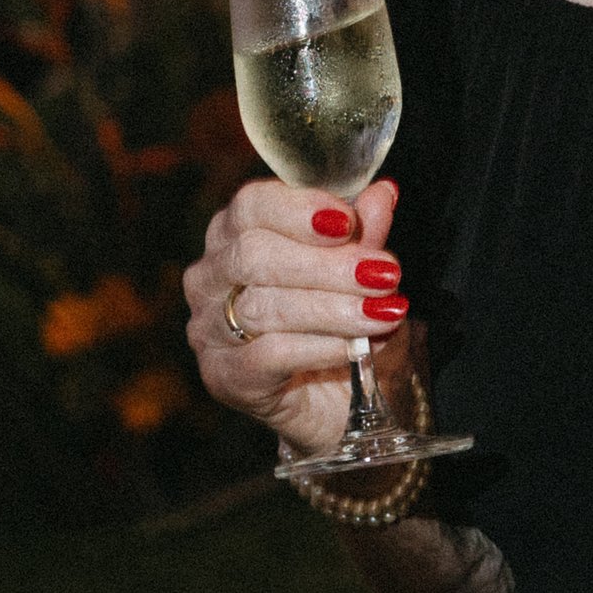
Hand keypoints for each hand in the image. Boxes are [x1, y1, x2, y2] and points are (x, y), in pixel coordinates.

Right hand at [184, 174, 407, 458]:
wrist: (338, 399)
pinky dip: (321, 348)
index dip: (300, 209)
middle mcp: (210, 277)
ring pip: (264, 307)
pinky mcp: (223, 376)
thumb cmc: (342, 323)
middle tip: (384, 275)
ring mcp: (208, 328)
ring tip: (384, 313)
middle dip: (328, 265)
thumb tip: (382, 193)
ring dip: (334, 309)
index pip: (251, 204)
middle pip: (255, 254)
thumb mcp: (360, 273)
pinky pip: (269, 355)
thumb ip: (364, 233)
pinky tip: (356, 347)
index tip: (348, 223)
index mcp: (235, 233)